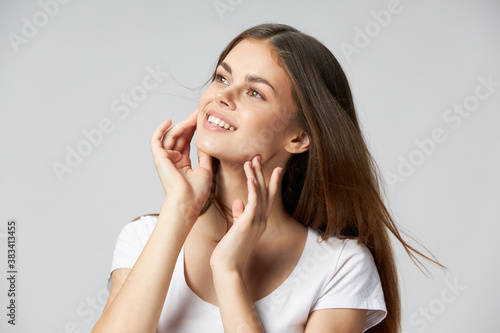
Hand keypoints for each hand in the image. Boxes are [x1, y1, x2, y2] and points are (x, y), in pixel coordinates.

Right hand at [150, 110, 212, 219]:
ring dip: (182, 124)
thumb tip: (207, 143)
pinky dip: (160, 129)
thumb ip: (205, 155)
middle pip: (180, 136)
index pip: (187, 141)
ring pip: (171, 136)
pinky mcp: (159, 158)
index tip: (203, 119)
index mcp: (183, 163)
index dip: (194, 129)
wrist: (187, 201)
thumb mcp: (205, 170)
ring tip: (193, 116)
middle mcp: (173, 159)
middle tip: (199, 113)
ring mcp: (166, 158)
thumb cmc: (196, 192)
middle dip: (190, 123)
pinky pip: (156, 140)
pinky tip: (169, 121)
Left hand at [210, 155, 281, 273]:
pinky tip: (251, 177)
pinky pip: (254, 201)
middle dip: (262, 173)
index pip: (267, 198)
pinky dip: (253, 188)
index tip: (274, 168)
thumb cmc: (229, 250)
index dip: (271, 182)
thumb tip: (239, 201)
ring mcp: (257, 222)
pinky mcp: (248, 223)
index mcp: (259, 221)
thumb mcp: (236, 228)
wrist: (227, 267)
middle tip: (258, 157)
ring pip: (260, 193)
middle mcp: (261, 220)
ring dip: (256, 176)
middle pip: (266, 192)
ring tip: (251, 161)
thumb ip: (240, 214)